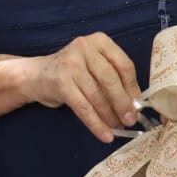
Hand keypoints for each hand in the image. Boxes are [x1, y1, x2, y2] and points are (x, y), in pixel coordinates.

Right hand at [25, 33, 141, 142]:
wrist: (37, 76)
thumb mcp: (95, 66)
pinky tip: (105, 135)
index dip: (133, 87)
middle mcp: (86, 48)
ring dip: (109, 116)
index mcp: (100, 41)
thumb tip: (135, 104)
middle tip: (131, 120)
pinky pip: (83, 108)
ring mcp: (71, 64)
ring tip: (118, 128)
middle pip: (111, 80)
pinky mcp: (61, 83)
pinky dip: (96, 124)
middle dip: (123, 103)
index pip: (124, 64)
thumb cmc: (73, 72)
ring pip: (97, 95)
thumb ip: (114, 78)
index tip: (139, 105)